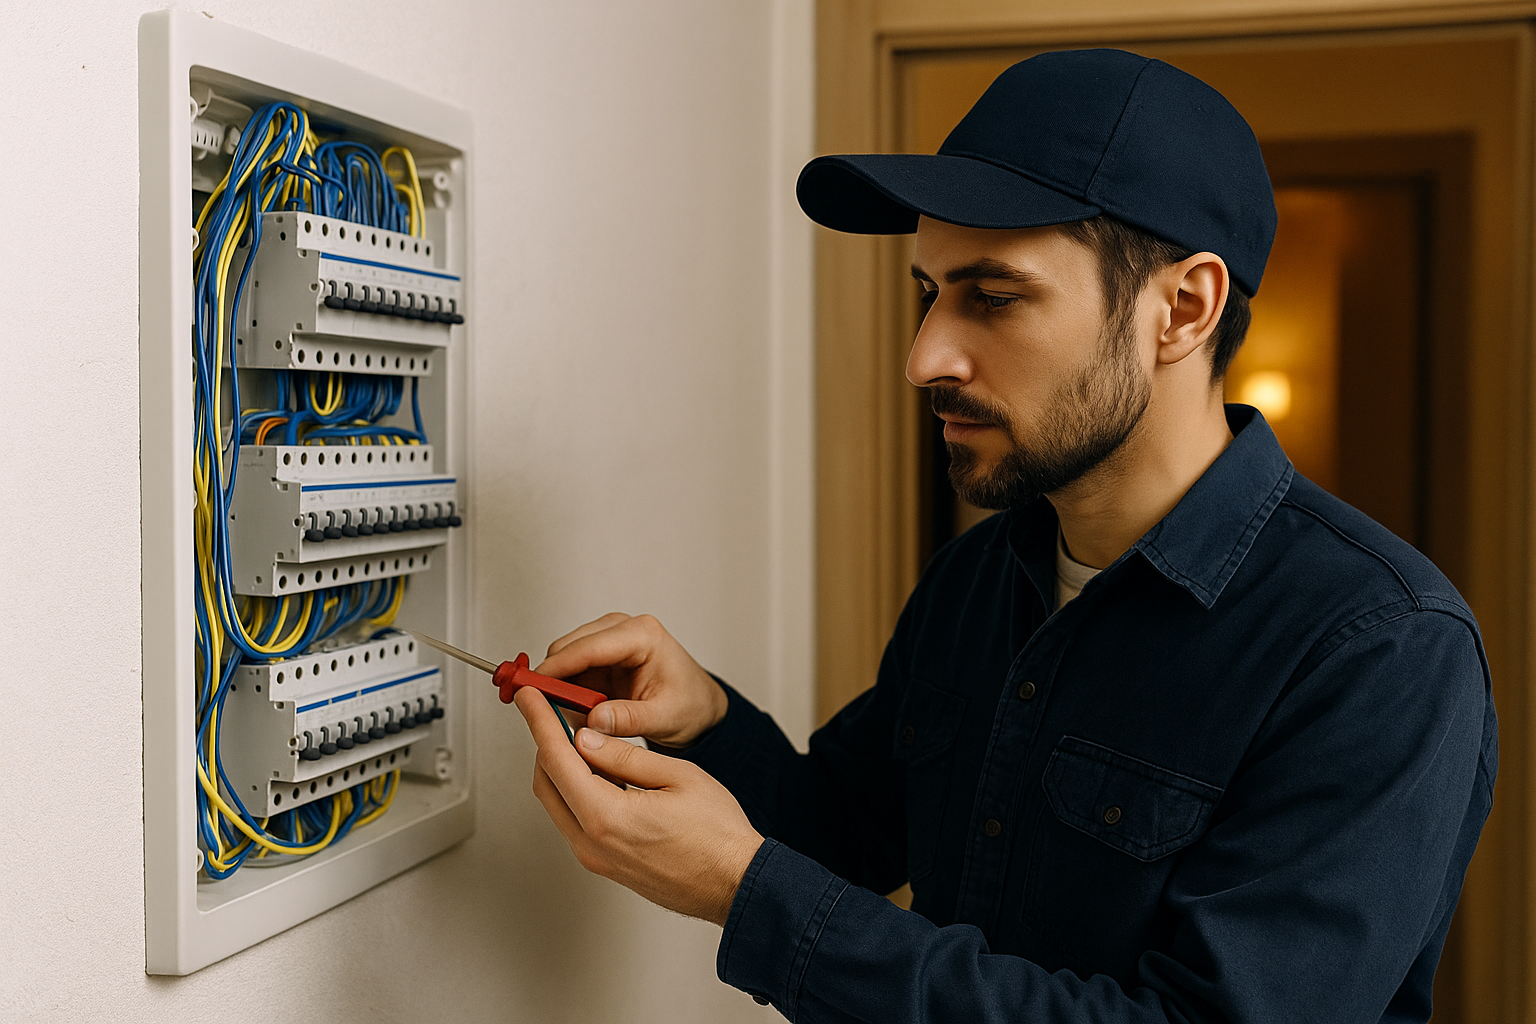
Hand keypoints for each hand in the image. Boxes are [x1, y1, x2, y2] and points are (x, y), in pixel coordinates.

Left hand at [514, 687, 762, 925]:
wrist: (735, 884)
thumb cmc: (718, 835)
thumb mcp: (678, 776)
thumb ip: (626, 757)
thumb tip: (587, 739)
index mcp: (607, 817)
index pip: (556, 759)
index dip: (539, 722)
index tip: (529, 698)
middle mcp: (592, 844)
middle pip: (546, 783)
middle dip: (545, 743)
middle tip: (554, 712)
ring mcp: (596, 859)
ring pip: (558, 803)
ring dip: (561, 768)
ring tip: (581, 737)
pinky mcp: (606, 864)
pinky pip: (576, 821)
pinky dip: (576, 790)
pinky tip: (598, 770)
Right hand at [536, 613, 727, 747]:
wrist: (700, 709)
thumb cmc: (691, 705)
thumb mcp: (665, 716)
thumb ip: (629, 718)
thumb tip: (594, 720)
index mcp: (642, 635)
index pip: (587, 647)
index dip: (555, 670)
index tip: (532, 691)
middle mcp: (622, 630)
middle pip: (567, 648)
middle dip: (551, 680)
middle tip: (541, 713)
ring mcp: (609, 642)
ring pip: (563, 660)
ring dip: (557, 688)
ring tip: (563, 720)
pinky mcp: (600, 658)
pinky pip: (569, 673)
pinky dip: (564, 693)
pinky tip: (572, 715)